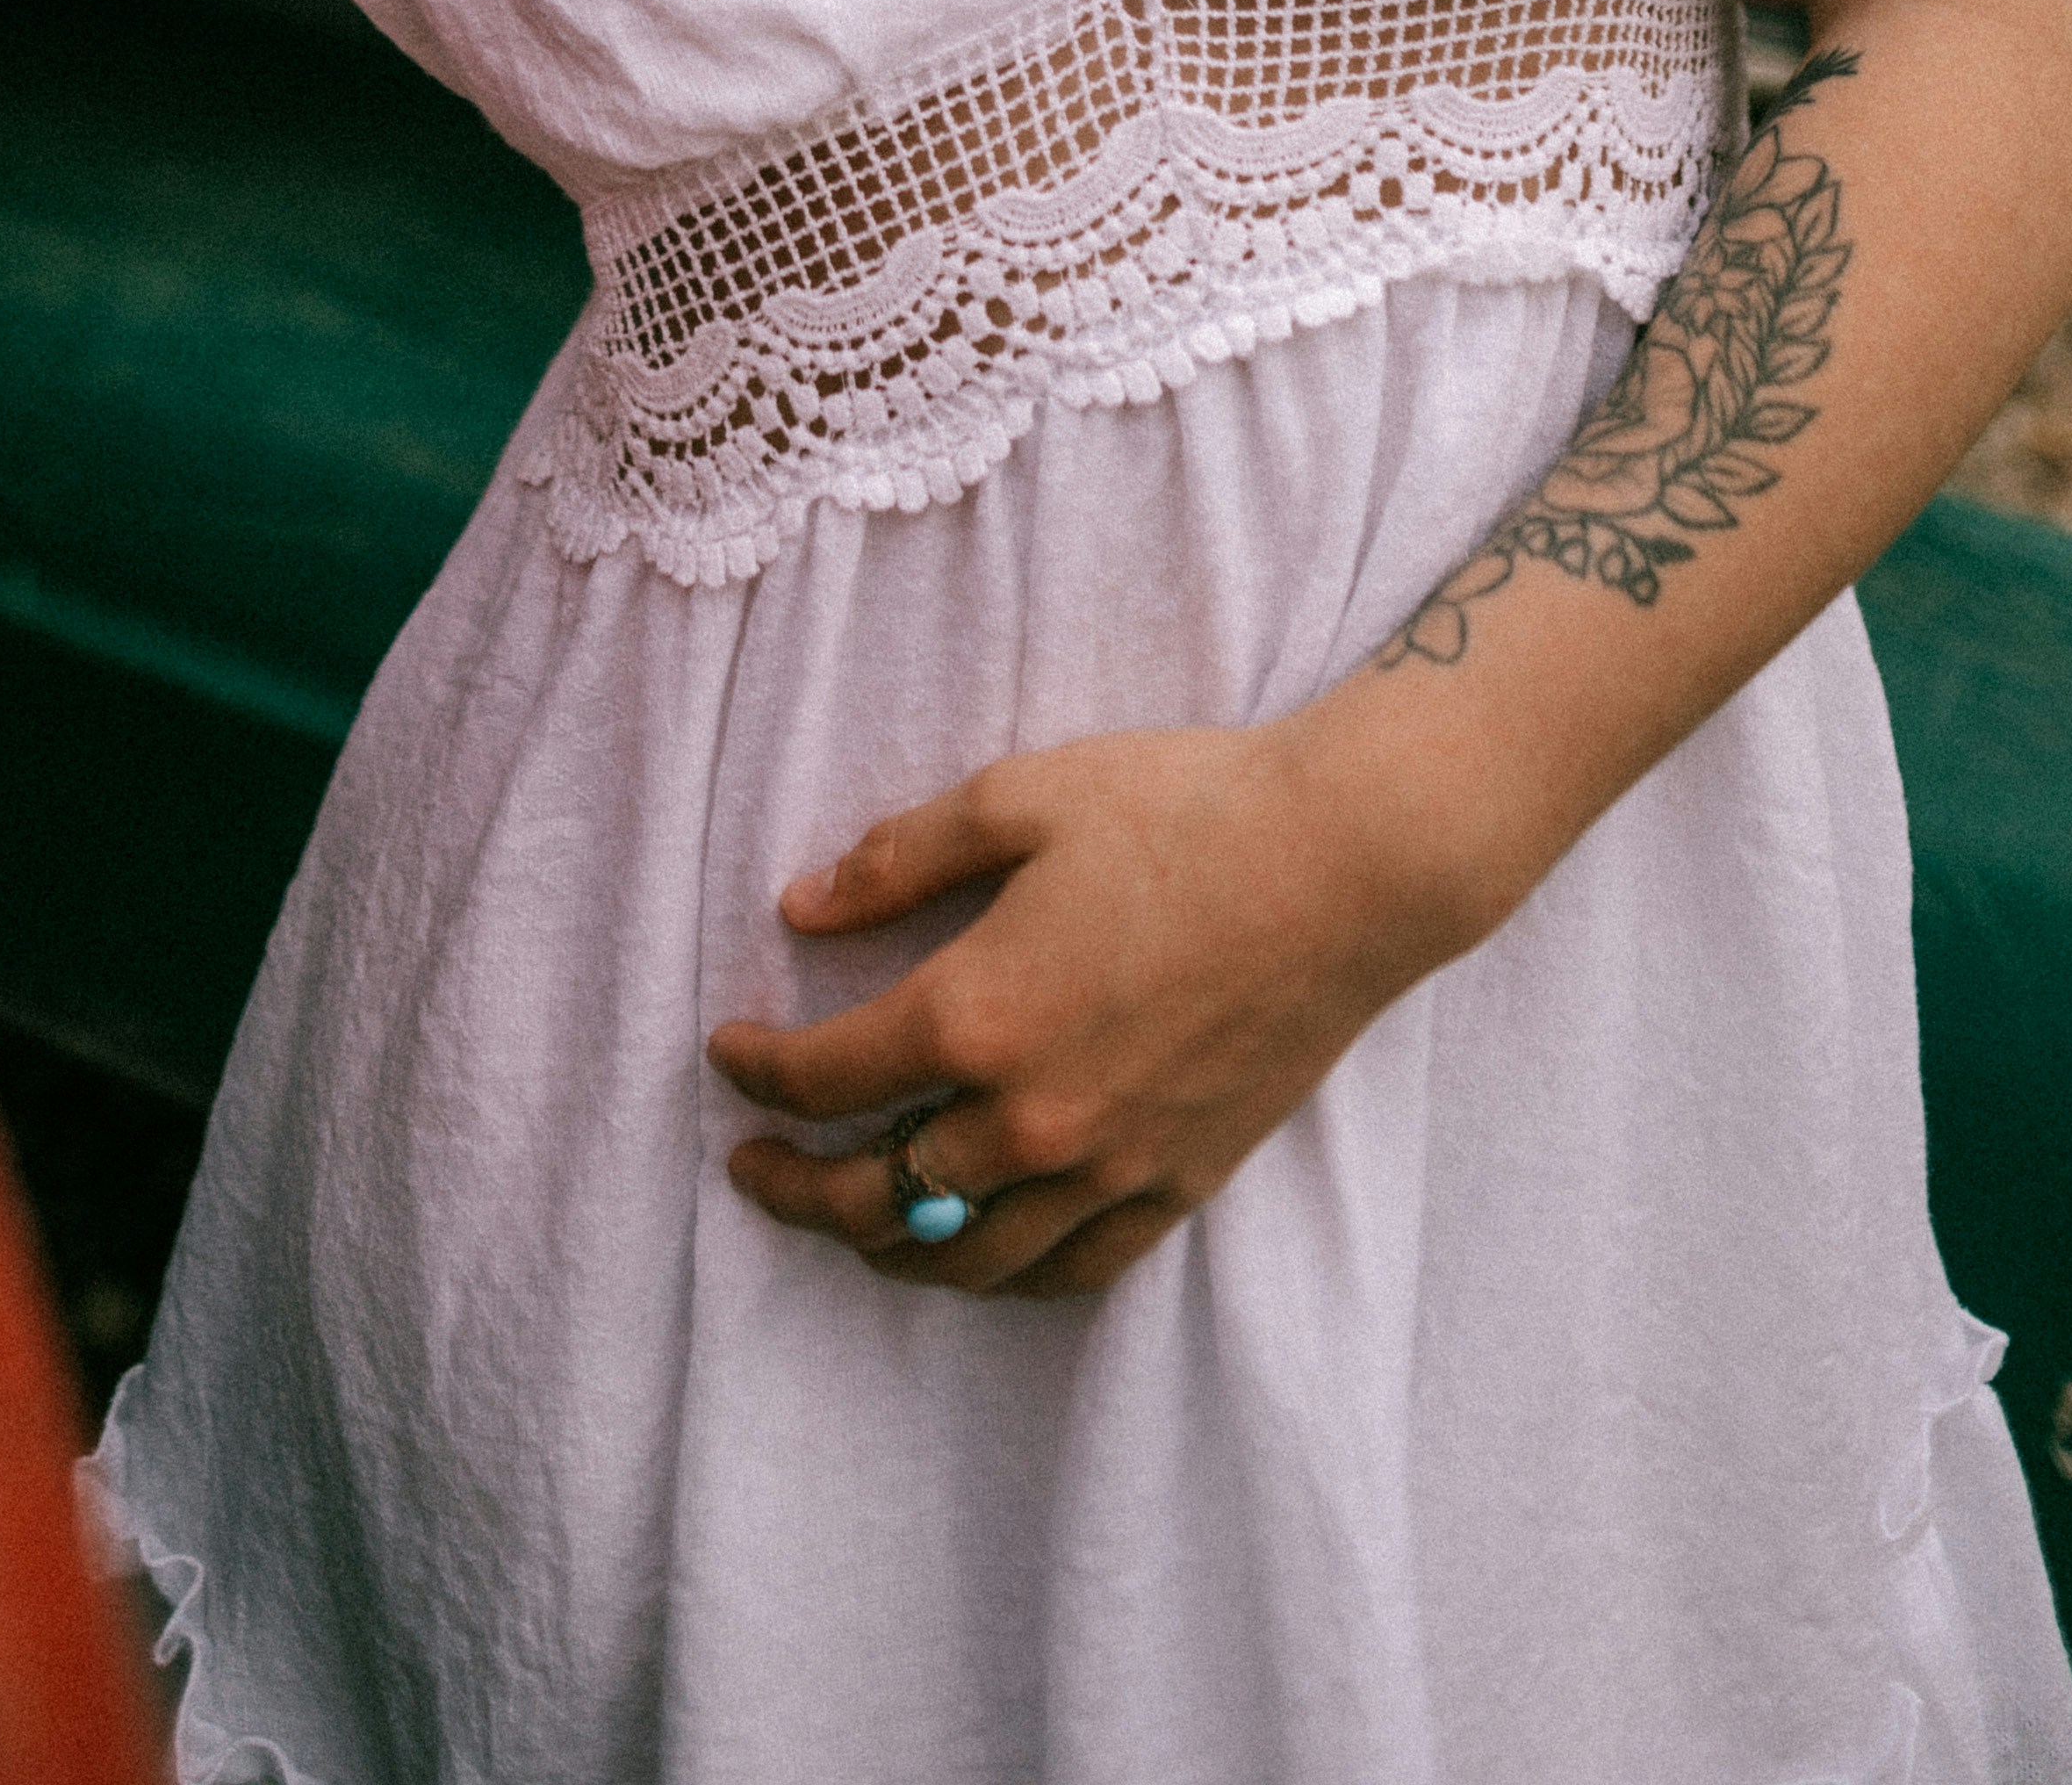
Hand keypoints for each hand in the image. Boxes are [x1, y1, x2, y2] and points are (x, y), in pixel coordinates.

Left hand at [706, 712, 1496, 1300]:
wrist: (1343, 863)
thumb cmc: (1182, 809)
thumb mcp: (1019, 797)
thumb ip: (901, 858)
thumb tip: (801, 908)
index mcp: (976, 1011)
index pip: (828, 1075)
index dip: (758, 1070)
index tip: (727, 1052)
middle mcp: (1031, 1113)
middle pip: (878, 1195)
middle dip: (796, 1190)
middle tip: (753, 1170)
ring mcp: (1110, 1163)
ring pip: (967, 1256)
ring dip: (888, 1249)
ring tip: (849, 1224)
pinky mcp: (1180, 1183)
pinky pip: (1073, 1270)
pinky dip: (1007, 1276)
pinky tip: (980, 1253)